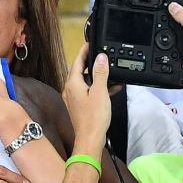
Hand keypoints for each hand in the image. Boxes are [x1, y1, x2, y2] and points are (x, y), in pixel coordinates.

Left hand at [62, 44, 110, 159]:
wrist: (90, 139)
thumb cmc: (94, 117)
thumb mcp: (100, 91)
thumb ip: (100, 73)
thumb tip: (100, 57)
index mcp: (73, 84)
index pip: (76, 62)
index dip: (83, 51)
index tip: (89, 43)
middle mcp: (70, 90)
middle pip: (79, 71)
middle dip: (90, 63)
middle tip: (100, 55)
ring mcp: (74, 99)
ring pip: (85, 82)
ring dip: (97, 76)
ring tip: (110, 71)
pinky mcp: (80, 106)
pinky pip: (88, 92)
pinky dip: (98, 88)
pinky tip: (112, 88)